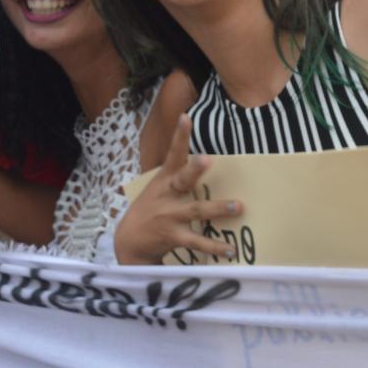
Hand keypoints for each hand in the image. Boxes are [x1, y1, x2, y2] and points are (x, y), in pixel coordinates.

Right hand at [114, 115, 241, 264]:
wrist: (129, 241)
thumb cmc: (151, 208)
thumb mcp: (159, 187)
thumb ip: (179, 175)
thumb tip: (205, 160)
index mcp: (164, 179)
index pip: (172, 153)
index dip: (179, 136)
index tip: (186, 117)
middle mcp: (167, 195)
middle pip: (183, 179)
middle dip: (193, 170)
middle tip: (206, 159)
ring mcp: (170, 216)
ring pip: (196, 210)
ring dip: (217, 208)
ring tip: (237, 206)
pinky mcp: (174, 236)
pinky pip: (197, 242)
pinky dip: (214, 247)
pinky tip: (230, 250)